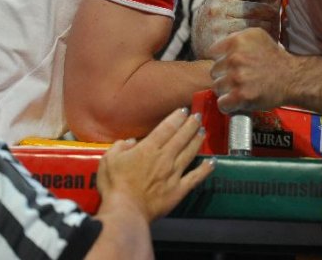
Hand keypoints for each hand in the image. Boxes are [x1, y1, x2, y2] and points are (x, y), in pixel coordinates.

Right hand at [95, 108, 214, 221]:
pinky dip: (205, 169)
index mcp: (148, 148)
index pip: (167, 128)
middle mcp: (164, 157)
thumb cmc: (115, 185)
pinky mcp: (178, 190)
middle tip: (198, 116)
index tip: (184, 110)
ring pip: (190, 152)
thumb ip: (120, 146)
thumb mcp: (109, 159)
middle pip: (182, 137)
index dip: (177, 117)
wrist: (125, 210)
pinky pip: (195, 177)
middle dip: (191, 124)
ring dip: (197, 141)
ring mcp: (174, 173)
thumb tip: (130, 141)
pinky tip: (212, 162)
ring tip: (203, 132)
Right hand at [192, 0, 280, 57]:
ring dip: (270, 26)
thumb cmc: (218, 20)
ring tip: (275, 29)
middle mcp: (216, 7)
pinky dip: (261, 38)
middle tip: (277, 18)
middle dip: (271, 12)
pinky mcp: (221, 42)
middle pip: (255, 7)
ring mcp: (218, 25)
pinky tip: (265, 39)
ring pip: (255, 23)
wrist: (200, 46)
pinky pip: (249, 37)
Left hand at [210, 27, 293, 113]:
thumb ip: (236, 38)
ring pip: (217, 87)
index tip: (229, 65)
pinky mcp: (241, 95)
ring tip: (240, 90)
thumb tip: (220, 46)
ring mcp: (237, 77)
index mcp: (237, 41)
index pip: (213, 52)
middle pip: (214, 71)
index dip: (221, 60)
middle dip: (224, 76)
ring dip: (226, 91)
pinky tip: (237, 102)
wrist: (292, 78)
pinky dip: (228, 106)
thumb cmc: (275, 59)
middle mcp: (235, 57)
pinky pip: (222, 103)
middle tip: (238, 78)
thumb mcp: (257, 36)